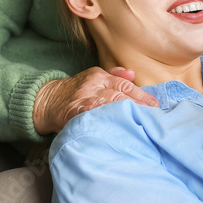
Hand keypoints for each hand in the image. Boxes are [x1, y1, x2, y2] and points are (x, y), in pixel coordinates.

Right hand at [33, 66, 158, 134]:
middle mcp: (93, 85)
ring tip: (140, 123)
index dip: (141, 95)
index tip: (156, 106)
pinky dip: (103, 121)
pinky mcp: (73, 112)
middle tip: (153, 116)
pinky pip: (91, 116)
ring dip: (125, 114)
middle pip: (119, 94)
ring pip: (107, 104)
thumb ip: (114, 76)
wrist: (45, 100)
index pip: (125, 85)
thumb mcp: (95, 78)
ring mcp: (82, 98)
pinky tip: (116, 128)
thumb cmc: (77, 92)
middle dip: (138, 105)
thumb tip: (133, 74)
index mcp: (100, 76)